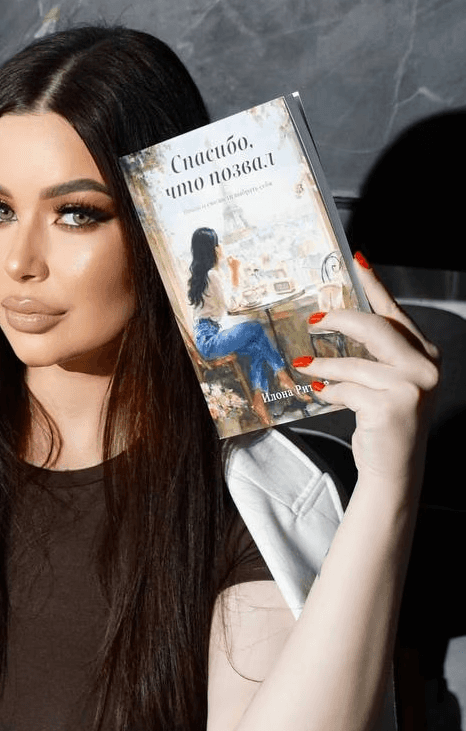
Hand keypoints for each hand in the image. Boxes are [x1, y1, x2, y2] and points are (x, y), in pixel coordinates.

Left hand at [295, 255, 439, 482]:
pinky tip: (320, 395)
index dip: (375, 285)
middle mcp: (426, 367)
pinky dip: (329, 391)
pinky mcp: (390, 407)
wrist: (394, 470)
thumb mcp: (387, 382)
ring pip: (354, 363)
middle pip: (375, 329)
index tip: (357, 261)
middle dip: (340, 319)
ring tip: (302, 364)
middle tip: (313, 318)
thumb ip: (372, 354)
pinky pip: (346, 389)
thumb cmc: (386, 422)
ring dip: (323, 364)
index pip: (396, 313)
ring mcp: (411, 388)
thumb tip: (335, 321)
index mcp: (427, 354)